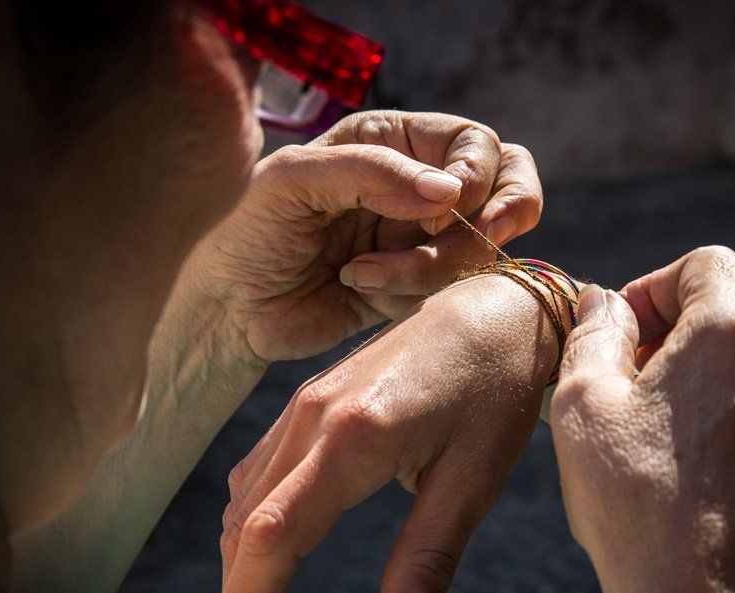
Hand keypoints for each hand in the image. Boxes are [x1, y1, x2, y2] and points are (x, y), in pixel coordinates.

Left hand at [184, 110, 541, 363]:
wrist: (228, 308)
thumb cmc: (249, 229)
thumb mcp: (294, 180)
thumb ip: (371, 172)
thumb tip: (452, 191)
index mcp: (391, 142)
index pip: (473, 143)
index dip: (476, 174)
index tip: (446, 207)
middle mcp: (417, 187)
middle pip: (505, 186)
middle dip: (504, 212)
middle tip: (482, 235)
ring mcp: (422, 240)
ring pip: (483, 247)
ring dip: (435, 264)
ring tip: (366, 272)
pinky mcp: (417, 289)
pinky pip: (453, 290)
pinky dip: (414, 291)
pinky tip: (361, 287)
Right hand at [210, 273, 565, 592]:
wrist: (493, 310)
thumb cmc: (494, 393)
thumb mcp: (474, 479)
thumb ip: (431, 557)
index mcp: (354, 438)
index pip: (273, 538)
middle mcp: (314, 417)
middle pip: (246, 527)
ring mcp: (306, 403)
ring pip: (245, 501)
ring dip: (243, 569)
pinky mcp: (312, 399)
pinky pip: (260, 470)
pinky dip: (252, 525)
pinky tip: (271, 555)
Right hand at [550, 247, 734, 592]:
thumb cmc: (635, 503)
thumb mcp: (582, 403)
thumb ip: (594, 331)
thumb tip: (604, 302)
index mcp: (731, 327)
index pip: (704, 262)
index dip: (657, 286)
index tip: (631, 331)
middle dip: (711, 305)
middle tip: (665, 354)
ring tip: (696, 400)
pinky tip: (729, 447)